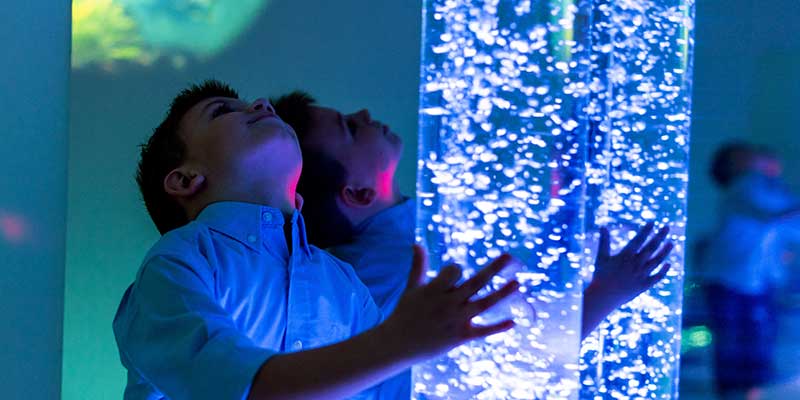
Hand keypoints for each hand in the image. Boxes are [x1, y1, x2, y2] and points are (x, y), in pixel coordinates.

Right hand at [381, 245, 519, 362]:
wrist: (398, 344)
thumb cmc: (405, 313)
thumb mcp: (411, 288)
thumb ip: (418, 266)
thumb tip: (416, 243)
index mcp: (434, 290)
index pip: (454, 271)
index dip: (454, 270)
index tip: (450, 275)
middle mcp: (448, 303)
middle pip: (476, 283)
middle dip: (494, 269)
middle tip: (510, 257)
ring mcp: (456, 320)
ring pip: (484, 304)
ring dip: (503, 294)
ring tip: (518, 283)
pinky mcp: (460, 337)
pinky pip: (483, 331)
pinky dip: (498, 327)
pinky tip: (514, 321)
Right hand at [590, 222, 673, 305]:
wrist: (604, 297)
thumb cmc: (601, 276)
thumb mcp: (601, 257)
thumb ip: (604, 241)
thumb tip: (602, 226)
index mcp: (625, 256)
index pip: (638, 240)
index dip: (646, 230)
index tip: (652, 222)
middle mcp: (636, 264)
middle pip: (651, 248)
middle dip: (659, 236)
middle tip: (667, 227)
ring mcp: (641, 275)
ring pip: (657, 261)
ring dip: (665, 251)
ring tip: (671, 242)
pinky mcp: (644, 285)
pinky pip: (657, 277)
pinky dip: (663, 271)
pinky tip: (668, 264)